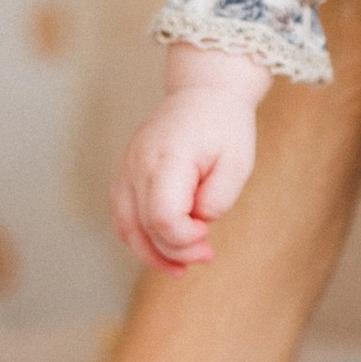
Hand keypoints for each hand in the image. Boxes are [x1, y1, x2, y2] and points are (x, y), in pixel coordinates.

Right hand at [111, 51, 268, 270]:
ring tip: (180, 268)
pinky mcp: (125, 173)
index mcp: (167, 159)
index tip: (209, 237)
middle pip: (141, 227)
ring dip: (150, 253)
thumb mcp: (237, 163)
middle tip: (207, 254)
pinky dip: (139, 237)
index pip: (163, 217)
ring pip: (124, 226)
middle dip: (174, 251)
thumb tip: (197, 222)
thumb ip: (218, 198)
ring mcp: (126, 168)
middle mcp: (137, 164)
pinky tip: (163, 249)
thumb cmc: (224, 127)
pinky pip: (122, 215)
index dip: (185, 240)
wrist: (203, 94)